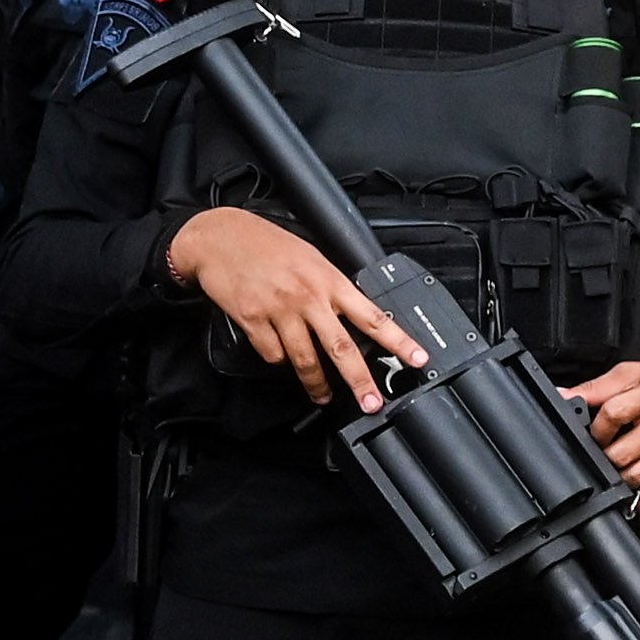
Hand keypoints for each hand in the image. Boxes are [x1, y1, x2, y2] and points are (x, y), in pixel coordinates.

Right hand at [171, 206, 430, 411]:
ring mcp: (280, 310)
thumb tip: (353, 314)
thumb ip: (332, 287)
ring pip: (305, 359)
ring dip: (316, 384)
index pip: (372, 316)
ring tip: (323, 395)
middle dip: (359, 380)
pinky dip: (278, 360)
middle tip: (371, 402)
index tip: (418, 358)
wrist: (220, 237)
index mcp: (329, 281)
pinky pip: (272, 354)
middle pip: (341, 348)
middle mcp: (308, 297)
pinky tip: (281, 358)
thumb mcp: (312, 258)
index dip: (398, 340)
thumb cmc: (267, 244)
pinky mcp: (253, 320)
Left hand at [569, 353, 639, 504]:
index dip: (597, 428)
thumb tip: (564, 396)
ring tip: (620, 470)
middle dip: (606, 456)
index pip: (613, 414)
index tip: (595, 432)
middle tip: (605, 453)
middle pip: (624, 451)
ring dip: (622, 478)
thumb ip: (598, 387)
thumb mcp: (635, 372)